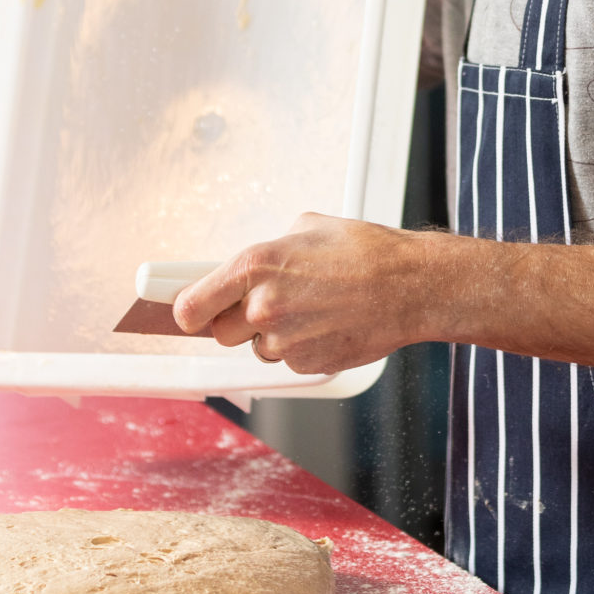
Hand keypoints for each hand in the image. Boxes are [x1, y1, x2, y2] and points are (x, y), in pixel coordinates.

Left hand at [173, 214, 432, 374]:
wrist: (410, 285)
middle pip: (221, 332)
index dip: (185, 311)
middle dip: (238, 321)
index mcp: (255, 266)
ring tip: (311, 309)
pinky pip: (288, 360)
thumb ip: (270, 250)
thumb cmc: (365, 252)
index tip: (184, 312)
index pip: (191, 305)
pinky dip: (301, 347)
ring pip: (258, 347)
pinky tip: (326, 324)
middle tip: (266, 304)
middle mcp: (263, 306)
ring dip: (273, 334)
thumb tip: (254, 266)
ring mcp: (284, 340)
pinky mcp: (307, 364)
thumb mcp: (307, 228)